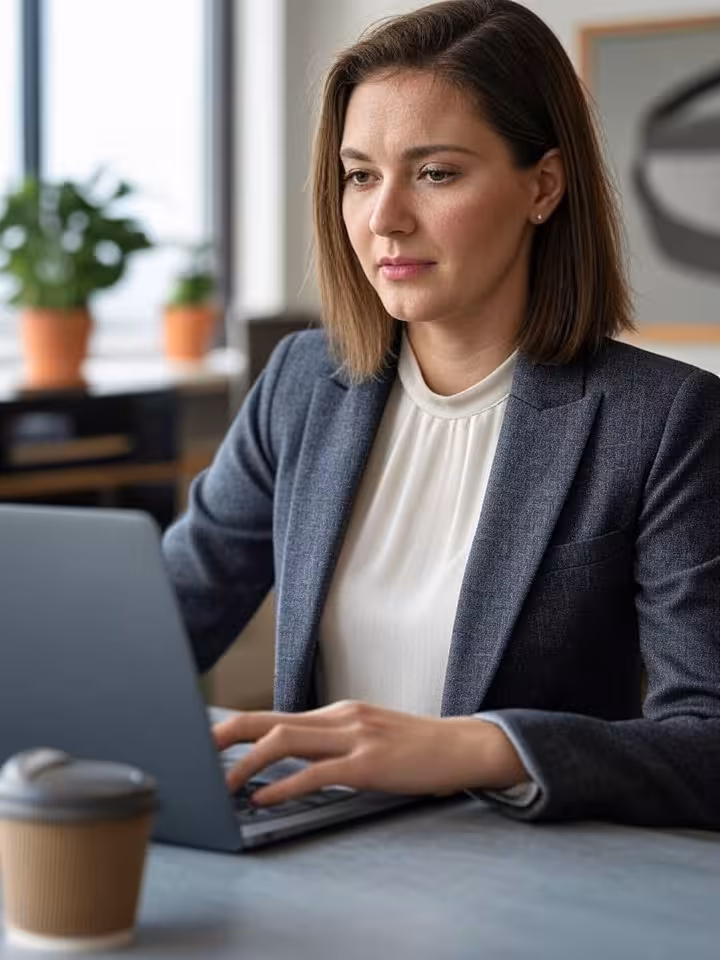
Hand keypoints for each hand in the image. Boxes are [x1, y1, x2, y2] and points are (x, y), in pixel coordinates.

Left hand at [213, 700, 527, 805]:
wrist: (461, 746)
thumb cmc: (414, 747)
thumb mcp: (368, 736)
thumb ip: (333, 743)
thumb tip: (293, 762)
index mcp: (336, 712)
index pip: (274, 716)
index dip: (237, 727)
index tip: (209, 743)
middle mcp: (339, 717)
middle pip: (268, 720)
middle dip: (226, 735)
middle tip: (194, 752)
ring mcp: (353, 736)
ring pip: (285, 741)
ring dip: (247, 764)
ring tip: (224, 784)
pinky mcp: (367, 763)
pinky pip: (316, 772)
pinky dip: (284, 785)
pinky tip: (265, 797)